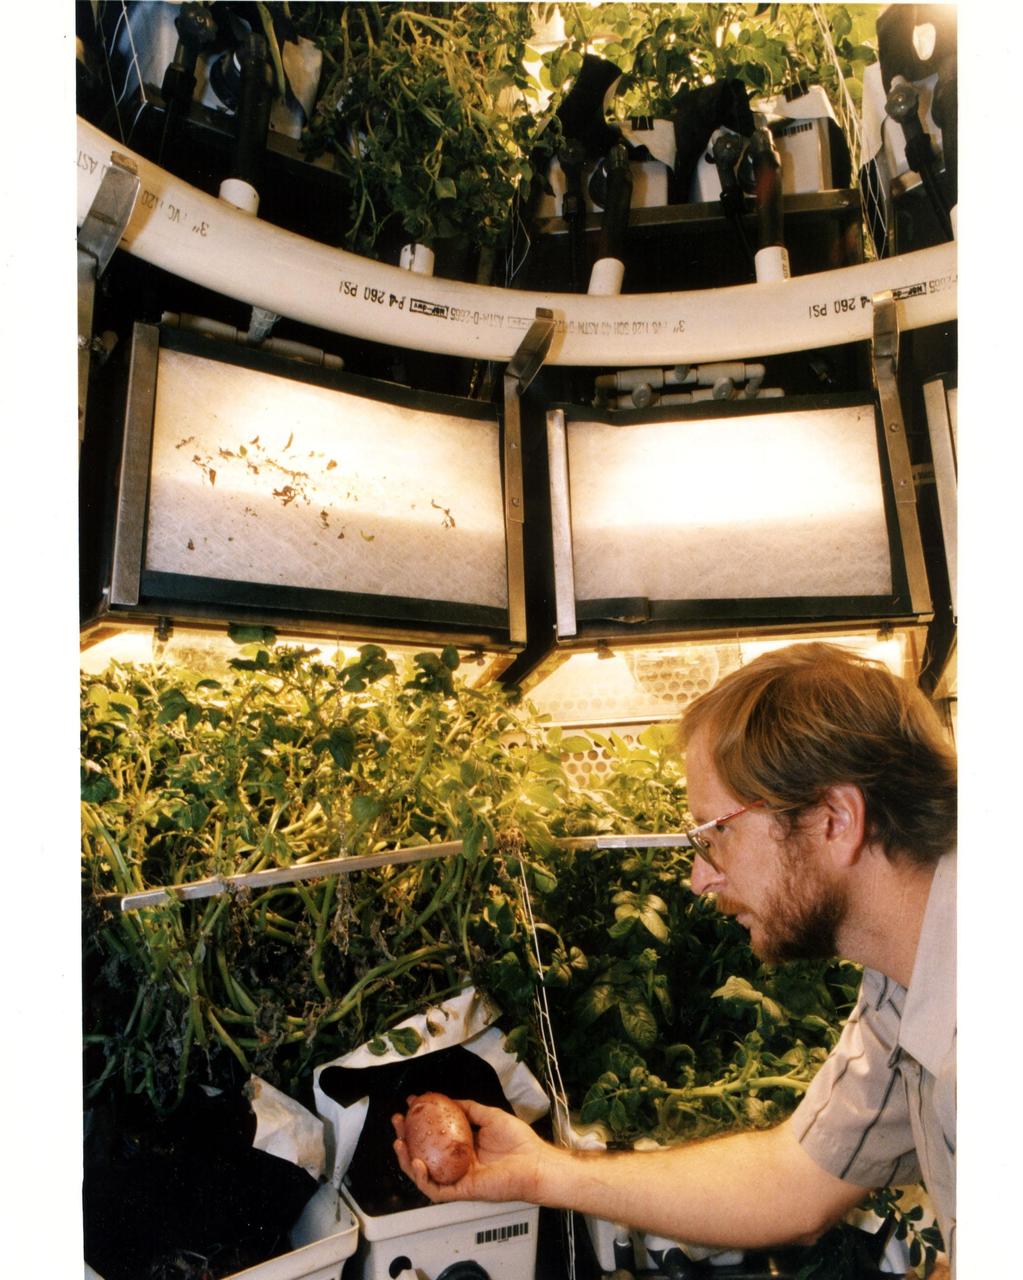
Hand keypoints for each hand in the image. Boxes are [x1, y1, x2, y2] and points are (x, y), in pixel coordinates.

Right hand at [392, 1098, 548, 1204]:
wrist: (535, 1162)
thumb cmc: (520, 1142)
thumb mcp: (490, 1116)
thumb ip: (470, 1109)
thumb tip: (451, 1100)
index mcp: (464, 1146)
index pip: (435, 1135)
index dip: (419, 1121)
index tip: (411, 1104)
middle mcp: (459, 1162)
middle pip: (424, 1153)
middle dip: (407, 1138)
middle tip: (398, 1123)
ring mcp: (459, 1177)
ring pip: (425, 1174)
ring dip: (407, 1160)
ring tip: (399, 1143)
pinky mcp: (462, 1190)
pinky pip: (436, 1189)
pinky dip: (423, 1179)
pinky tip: (417, 1162)